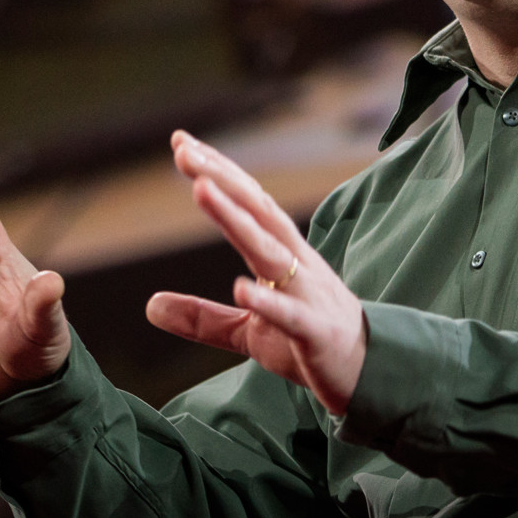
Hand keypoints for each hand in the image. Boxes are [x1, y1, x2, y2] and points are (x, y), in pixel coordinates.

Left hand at [146, 131, 366, 414]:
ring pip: (269, 251)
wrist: (368, 374)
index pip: (248, 203)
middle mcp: (297, 264)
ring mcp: (308, 295)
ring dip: (236, 220)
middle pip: (257, 211)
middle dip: (221, 179)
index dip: (218, 172)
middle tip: (184, 150)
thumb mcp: (248, 331)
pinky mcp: (315, 332)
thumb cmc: (309, 343)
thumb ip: (202, 317)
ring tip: (202, 191)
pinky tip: (240, 289)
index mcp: (283, 256)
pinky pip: (289, 314)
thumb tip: (150, 306)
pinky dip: (266, 301)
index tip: (182, 143)